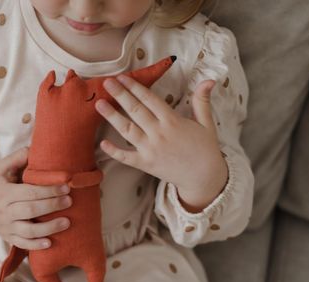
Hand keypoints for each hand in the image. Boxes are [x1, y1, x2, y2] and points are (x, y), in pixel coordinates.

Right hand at [0, 147, 72, 249]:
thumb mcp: (0, 168)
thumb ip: (18, 158)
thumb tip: (36, 148)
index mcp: (5, 193)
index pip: (29, 192)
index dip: (49, 190)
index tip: (66, 187)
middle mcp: (5, 212)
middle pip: (31, 211)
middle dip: (52, 206)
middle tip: (70, 201)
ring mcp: (6, 227)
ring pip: (28, 231)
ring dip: (49, 228)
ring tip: (67, 222)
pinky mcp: (7, 237)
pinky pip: (22, 244)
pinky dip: (35, 245)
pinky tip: (50, 243)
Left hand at [95, 74, 227, 211]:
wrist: (204, 177)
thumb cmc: (205, 149)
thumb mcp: (206, 123)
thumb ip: (202, 101)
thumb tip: (210, 80)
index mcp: (172, 121)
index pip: (150, 99)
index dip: (135, 87)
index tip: (123, 77)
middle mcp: (159, 133)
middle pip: (135, 110)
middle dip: (120, 95)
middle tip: (107, 83)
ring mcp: (150, 150)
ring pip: (127, 130)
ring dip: (112, 116)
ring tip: (99, 104)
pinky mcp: (145, 164)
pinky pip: (126, 157)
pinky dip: (114, 151)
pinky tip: (102, 142)